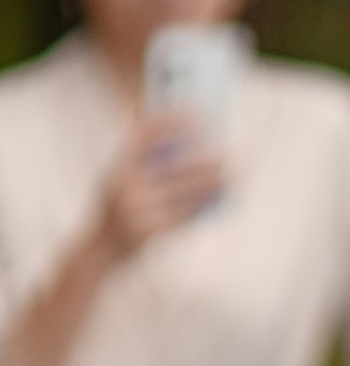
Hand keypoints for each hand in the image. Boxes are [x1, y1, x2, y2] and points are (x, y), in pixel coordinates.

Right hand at [97, 111, 224, 259]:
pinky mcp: (153, 230)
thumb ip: (144, 161)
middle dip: (205, 160)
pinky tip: (220, 196)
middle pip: (176, 166)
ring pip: (187, 191)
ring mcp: (139, 209)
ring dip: (213, 182)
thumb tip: (188, 142)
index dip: (171, 121)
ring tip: (231, 175)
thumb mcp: (120, 181)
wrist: (101, 250)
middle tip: (226, 153)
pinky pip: (187, 213)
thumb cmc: (118, 209)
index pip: (145, 134)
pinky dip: (205, 203)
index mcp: (118, 167)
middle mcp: (126, 185)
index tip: (197, 115)